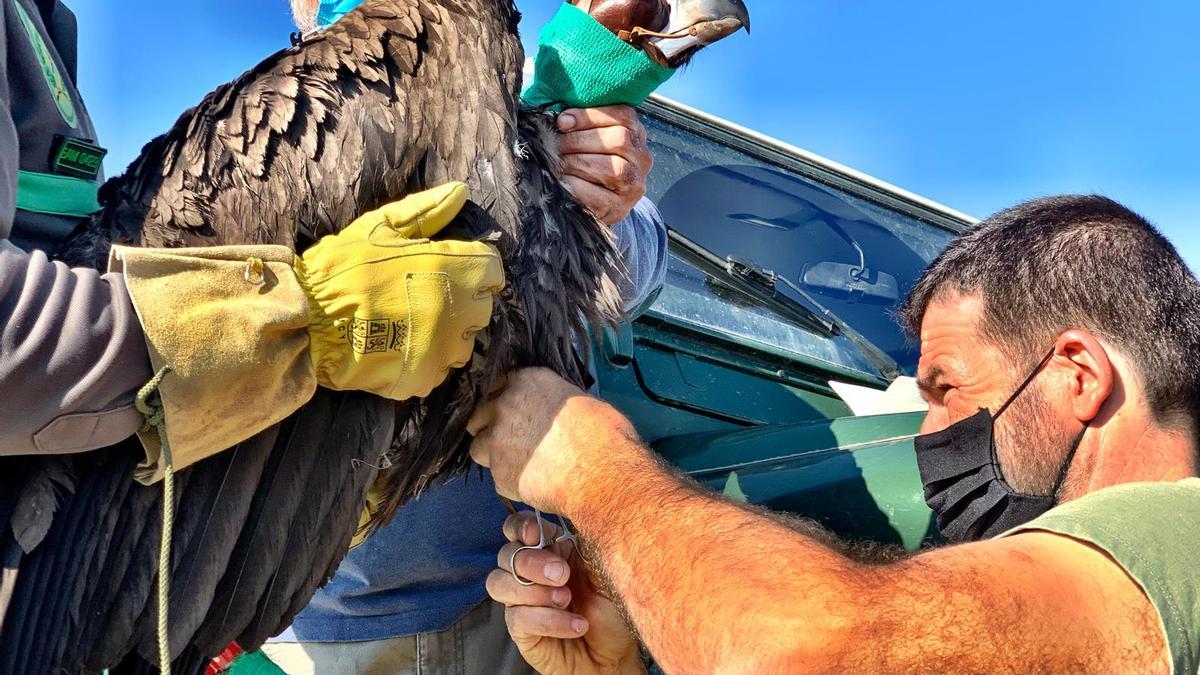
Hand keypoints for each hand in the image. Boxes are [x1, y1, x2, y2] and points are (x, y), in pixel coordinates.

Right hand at [297, 183, 504, 400]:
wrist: (306, 322)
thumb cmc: (341, 268)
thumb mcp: (379, 227)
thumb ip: (426, 211)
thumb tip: (461, 192)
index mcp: (453, 270)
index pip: (492, 268)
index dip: (472, 265)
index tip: (451, 267)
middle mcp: (458, 312)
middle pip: (482, 307)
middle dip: (461, 299)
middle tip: (423, 294)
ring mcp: (443, 350)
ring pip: (464, 342)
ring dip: (448, 333)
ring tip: (411, 324)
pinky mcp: (425, 379)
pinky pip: (439, 369)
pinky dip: (426, 360)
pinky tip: (400, 348)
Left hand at [468, 368, 639, 513]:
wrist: (601, 474)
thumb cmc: (604, 436)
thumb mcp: (582, 401)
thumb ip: (554, 399)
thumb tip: (553, 407)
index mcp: (528, 381)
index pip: (499, 384)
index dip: (504, 399)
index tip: (512, 411)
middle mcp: (505, 405)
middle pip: (480, 413)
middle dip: (490, 426)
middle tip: (512, 440)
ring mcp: (497, 439)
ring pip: (478, 446)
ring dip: (492, 454)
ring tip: (518, 464)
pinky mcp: (498, 471)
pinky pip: (496, 476)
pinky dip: (509, 480)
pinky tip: (532, 482)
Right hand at [487, 512, 645, 674]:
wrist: (618, 654)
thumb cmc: (614, 608)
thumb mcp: (607, 565)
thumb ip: (585, 539)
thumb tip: (573, 507)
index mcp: (551, 549)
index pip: (518, 528)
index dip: (519, 527)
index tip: (536, 535)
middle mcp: (532, 572)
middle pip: (506, 554)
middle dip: (532, 563)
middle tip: (563, 575)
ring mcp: (523, 601)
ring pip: (499, 583)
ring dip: (535, 591)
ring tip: (567, 600)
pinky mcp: (521, 630)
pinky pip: (517, 618)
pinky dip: (548, 620)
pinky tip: (575, 625)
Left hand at [557, 105, 651, 224]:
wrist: (592, 206)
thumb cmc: (587, 165)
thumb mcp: (589, 139)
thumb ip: (582, 124)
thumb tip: (562, 119)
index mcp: (636, 134)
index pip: (623, 116)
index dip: (589, 116)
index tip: (563, 121)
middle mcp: (642, 157)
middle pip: (618, 139)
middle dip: (579, 140)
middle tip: (555, 145)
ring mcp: (635, 184)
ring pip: (611, 168)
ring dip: (576, 163)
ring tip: (558, 163)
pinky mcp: (621, 207)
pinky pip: (598, 195)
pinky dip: (575, 185)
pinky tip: (563, 181)